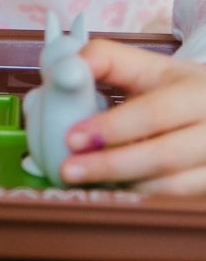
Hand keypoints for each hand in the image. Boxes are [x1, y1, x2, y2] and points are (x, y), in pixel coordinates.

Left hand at [59, 38, 205, 194]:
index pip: (154, 113)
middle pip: (164, 155)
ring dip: (122, 185)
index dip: (112, 127)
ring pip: (172, 185)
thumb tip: (67, 66)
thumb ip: (104, 59)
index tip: (72, 138)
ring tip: (84, 182)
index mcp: (197, 93)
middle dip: (110, 165)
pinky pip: (174, 200)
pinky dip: (139, 197)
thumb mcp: (146, 66)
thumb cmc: (173, 89)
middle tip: (68, 169)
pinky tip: (112, 190)